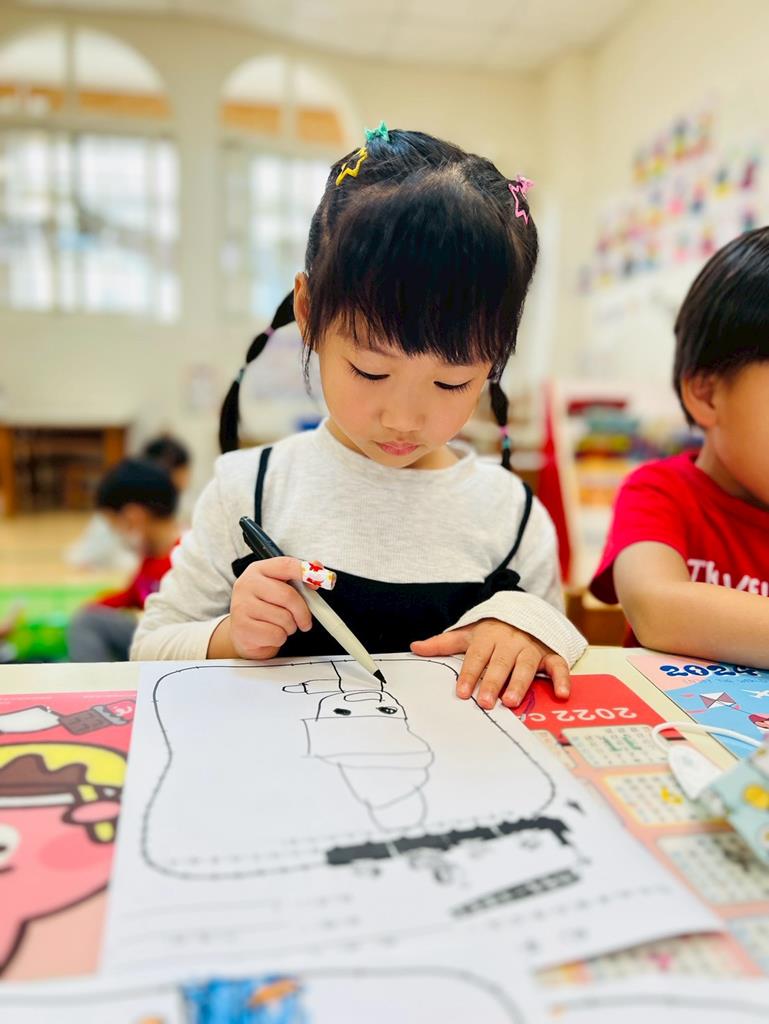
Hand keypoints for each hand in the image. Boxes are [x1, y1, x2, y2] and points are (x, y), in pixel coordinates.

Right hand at [229, 557, 312, 658]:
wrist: (244, 632)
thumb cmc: (266, 607)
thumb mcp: (281, 588)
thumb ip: (299, 578)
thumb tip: (318, 568)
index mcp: (259, 569)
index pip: (286, 565)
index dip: (308, 572)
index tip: (325, 579)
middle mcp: (247, 584)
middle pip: (288, 596)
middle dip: (303, 611)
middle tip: (305, 621)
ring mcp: (242, 605)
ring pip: (284, 618)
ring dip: (290, 626)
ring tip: (281, 625)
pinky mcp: (242, 627)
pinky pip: (276, 634)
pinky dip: (280, 638)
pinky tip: (270, 634)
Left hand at [410, 618, 569, 708]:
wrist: (523, 611)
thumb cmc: (491, 630)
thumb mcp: (467, 634)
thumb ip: (442, 643)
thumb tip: (414, 647)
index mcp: (488, 637)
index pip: (476, 657)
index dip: (469, 674)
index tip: (462, 692)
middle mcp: (510, 642)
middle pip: (500, 664)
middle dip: (492, 683)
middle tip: (485, 703)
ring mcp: (531, 648)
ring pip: (525, 666)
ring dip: (520, 683)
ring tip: (511, 701)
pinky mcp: (549, 654)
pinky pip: (558, 665)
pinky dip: (562, 678)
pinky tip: (562, 693)